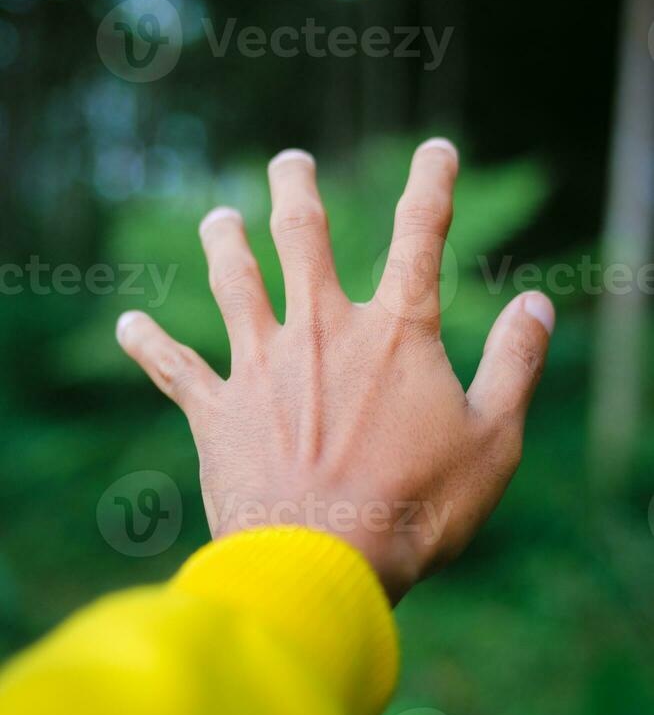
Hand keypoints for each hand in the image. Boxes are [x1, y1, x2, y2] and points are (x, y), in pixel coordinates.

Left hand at [116, 141, 553, 601]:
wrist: (323, 565)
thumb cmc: (417, 508)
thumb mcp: (492, 439)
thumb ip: (516, 364)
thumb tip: (538, 303)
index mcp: (393, 333)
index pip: (421, 236)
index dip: (433, 186)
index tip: (438, 149)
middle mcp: (321, 332)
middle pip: (301, 236)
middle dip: (296, 189)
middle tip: (288, 161)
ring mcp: (262, 367)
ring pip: (234, 283)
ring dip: (224, 243)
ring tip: (217, 217)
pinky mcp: (217, 412)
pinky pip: (175, 368)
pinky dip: (150, 343)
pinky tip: (128, 323)